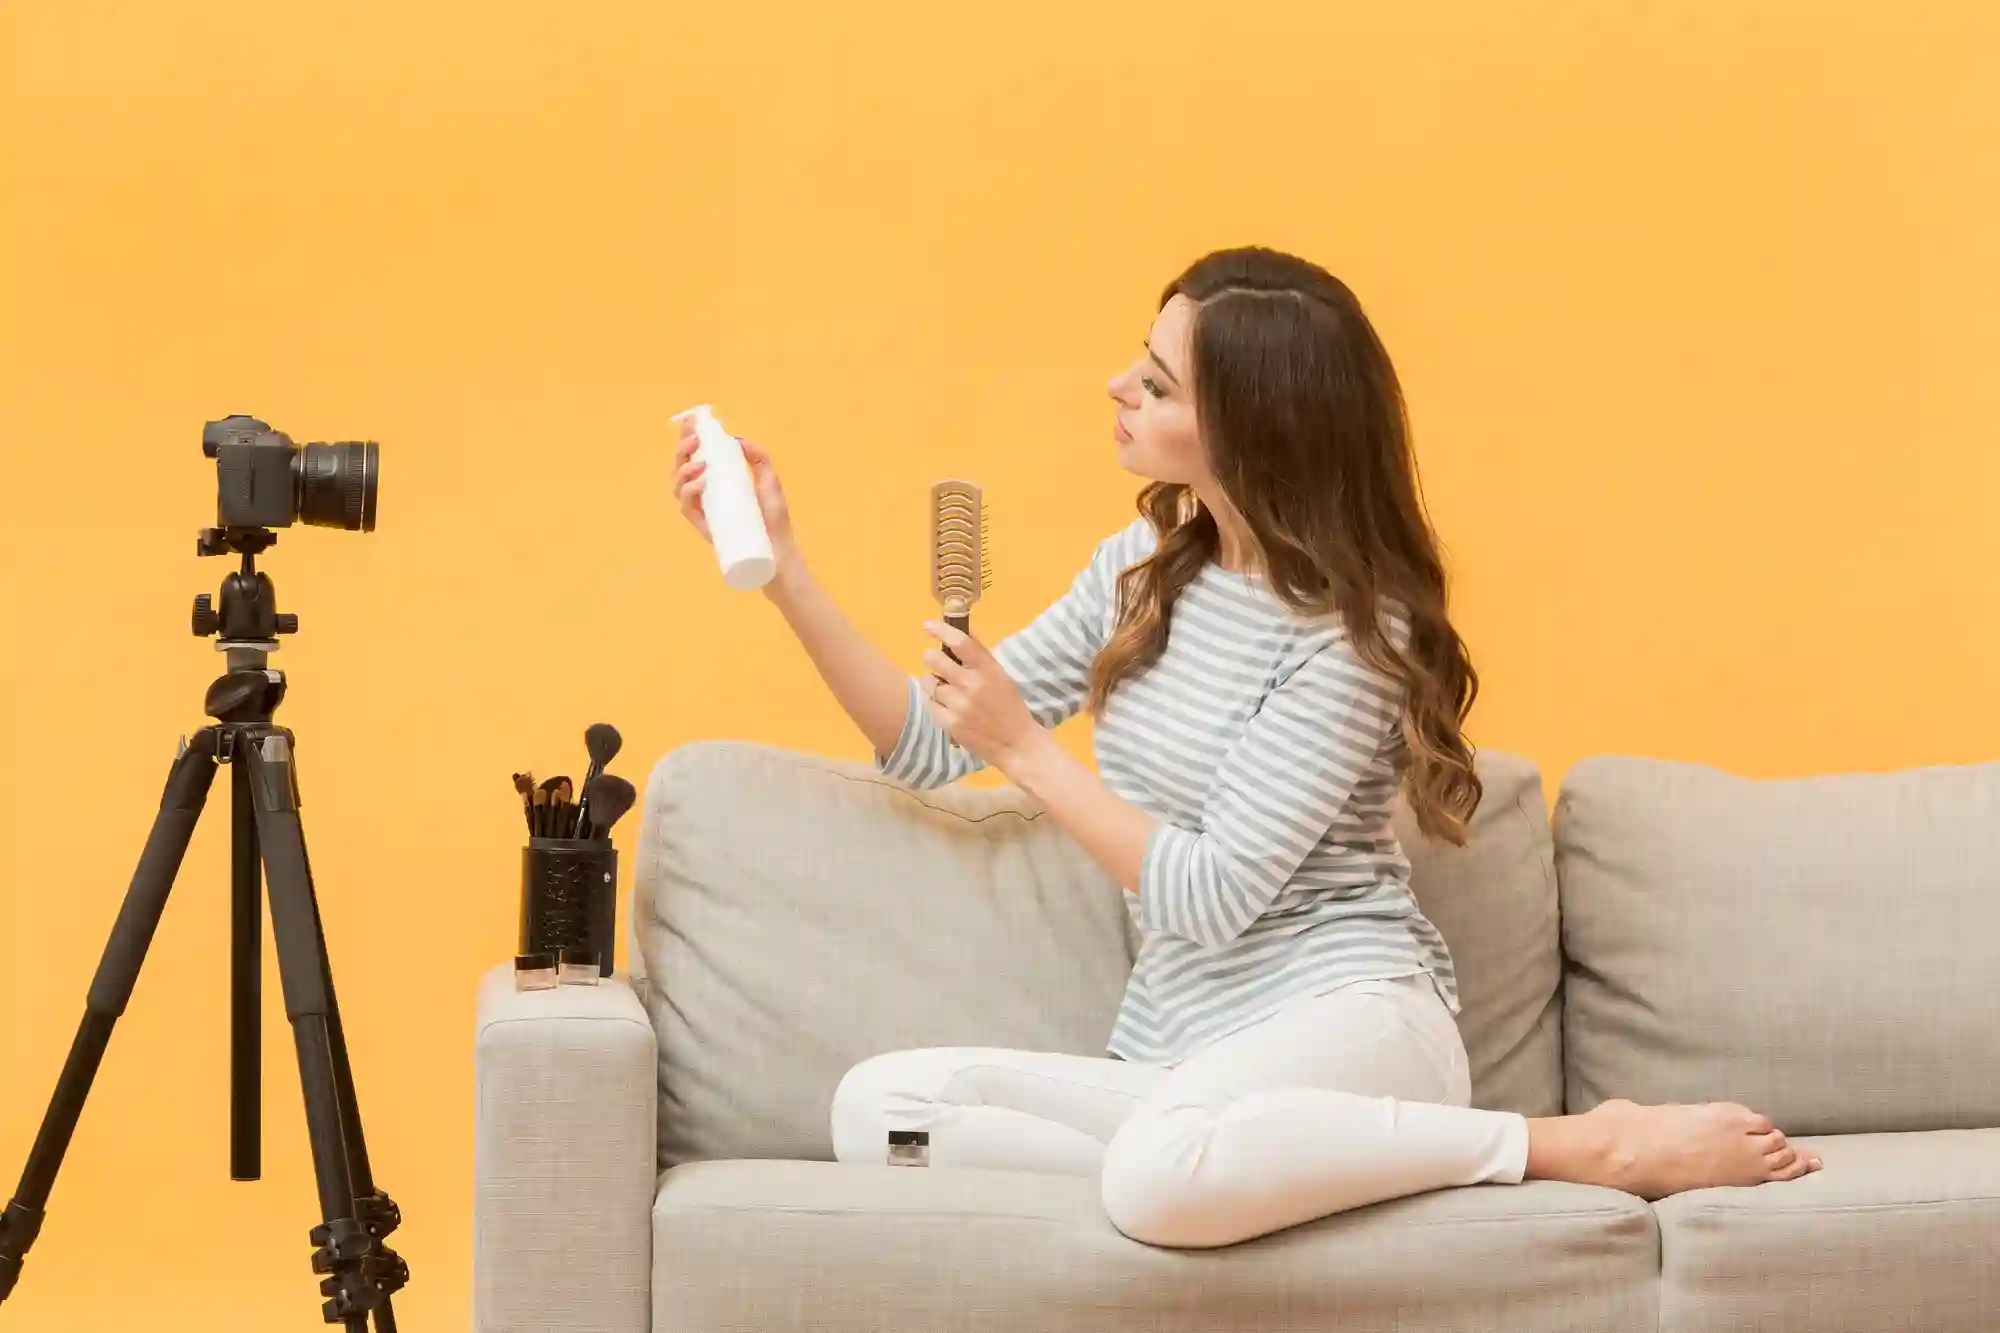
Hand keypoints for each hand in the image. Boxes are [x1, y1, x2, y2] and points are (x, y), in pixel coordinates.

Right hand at [673, 421, 799, 575]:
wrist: (777, 549)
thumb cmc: (773, 518)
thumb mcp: (769, 481)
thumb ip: (759, 458)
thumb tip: (739, 439)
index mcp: (717, 479)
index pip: (696, 454)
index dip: (688, 437)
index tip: (690, 421)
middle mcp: (705, 493)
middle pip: (681, 466)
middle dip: (683, 448)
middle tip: (695, 439)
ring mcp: (702, 510)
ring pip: (678, 485)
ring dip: (684, 469)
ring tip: (702, 464)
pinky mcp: (702, 526)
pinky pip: (686, 507)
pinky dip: (690, 492)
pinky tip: (701, 484)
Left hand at [921, 621, 1050, 774]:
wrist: (1016, 745)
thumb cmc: (1010, 708)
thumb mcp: (1001, 677)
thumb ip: (980, 659)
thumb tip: (956, 637)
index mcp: (988, 669)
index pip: (960, 642)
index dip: (941, 630)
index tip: (928, 626)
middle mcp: (971, 684)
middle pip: (936, 659)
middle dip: (931, 657)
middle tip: (934, 660)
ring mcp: (958, 705)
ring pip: (929, 682)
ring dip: (932, 681)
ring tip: (944, 687)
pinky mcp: (949, 723)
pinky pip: (929, 702)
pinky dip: (933, 700)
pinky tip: (944, 703)